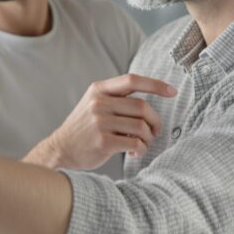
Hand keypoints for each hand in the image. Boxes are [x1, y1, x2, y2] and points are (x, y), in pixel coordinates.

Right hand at [25, 74, 175, 170]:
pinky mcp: (103, 141)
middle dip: (155, 121)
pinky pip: (136, 143)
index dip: (155, 84)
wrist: (60, 149)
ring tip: (141, 143)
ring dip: (148, 138)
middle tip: (155, 131)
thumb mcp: (94, 103)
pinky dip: (141, 149)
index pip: (132, 80)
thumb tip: (150, 106)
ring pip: (142, 127)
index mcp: (98, 89)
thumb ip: (116, 99)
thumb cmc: (83, 128)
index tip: (172, 91)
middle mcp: (99, 103)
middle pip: (143, 106)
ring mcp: (100, 122)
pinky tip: (134, 152)